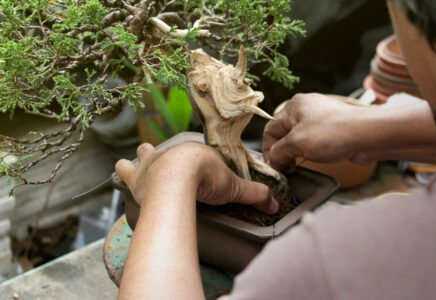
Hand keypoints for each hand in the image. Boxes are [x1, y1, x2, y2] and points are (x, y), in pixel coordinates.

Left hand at [115, 142, 278, 213]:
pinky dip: (123, 173)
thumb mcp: (233, 187)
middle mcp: (170, 155)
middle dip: (160, 154)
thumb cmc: (206, 179)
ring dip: (137, 161)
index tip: (201, 172)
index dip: (198, 164)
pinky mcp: (137, 179)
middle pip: (164, 150)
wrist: (179, 180)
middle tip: (161, 162)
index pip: (196, 157)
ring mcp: (151, 165)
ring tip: (134, 166)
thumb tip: (275, 203)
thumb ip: (253, 194)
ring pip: (140, 154)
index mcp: (193, 155)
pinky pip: (124, 171)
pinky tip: (121, 175)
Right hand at [263, 93, 371, 170]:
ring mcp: (321, 118)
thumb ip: (279, 153)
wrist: (368, 135)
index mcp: (294, 106)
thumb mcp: (297, 143)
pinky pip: (313, 141)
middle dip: (281, 153)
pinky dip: (308, 152)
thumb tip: (272, 162)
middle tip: (284, 170)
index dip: (268, 150)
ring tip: (296, 168)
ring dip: (295, 154)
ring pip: (299, 138)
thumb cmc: (330, 134)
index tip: (272, 167)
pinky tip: (312, 161)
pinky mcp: (333, 128)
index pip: (270, 129)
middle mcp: (306, 109)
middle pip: (284, 133)